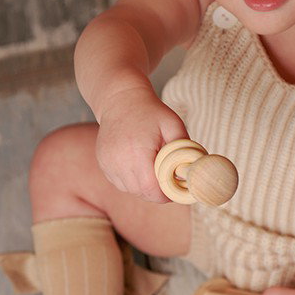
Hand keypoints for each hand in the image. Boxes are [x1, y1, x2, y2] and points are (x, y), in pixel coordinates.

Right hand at [96, 86, 186, 202]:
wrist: (120, 100)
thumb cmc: (150, 112)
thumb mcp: (173, 124)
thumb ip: (184, 149)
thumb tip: (190, 171)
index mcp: (137, 153)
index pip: (150, 190)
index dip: (165, 194)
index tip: (175, 189)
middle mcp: (119, 161)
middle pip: (141, 193)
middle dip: (156, 192)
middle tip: (168, 181)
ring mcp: (108, 164)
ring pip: (130, 190)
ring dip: (144, 187)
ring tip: (153, 170)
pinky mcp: (103, 164)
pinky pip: (120, 183)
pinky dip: (132, 180)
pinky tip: (139, 166)